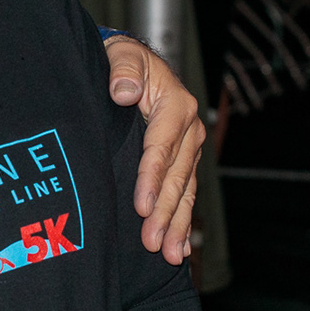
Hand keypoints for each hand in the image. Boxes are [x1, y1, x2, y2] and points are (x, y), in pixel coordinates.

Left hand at [104, 35, 204, 265]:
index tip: (140, 206)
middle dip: (165, 213)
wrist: (130, 62)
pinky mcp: (182, 159)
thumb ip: (122, 71)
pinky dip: (182, 220)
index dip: (150, 179)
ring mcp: (188, 147)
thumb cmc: (122, 60)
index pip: (160, 149)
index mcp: (175, 106)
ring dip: (177, 225)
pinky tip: (179, 245)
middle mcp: (188, 130)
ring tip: (171, 255)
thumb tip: (122, 92)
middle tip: (154, 243)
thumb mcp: (122, 55)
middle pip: (176, 178)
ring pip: (184, 192)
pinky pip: (185, 193)